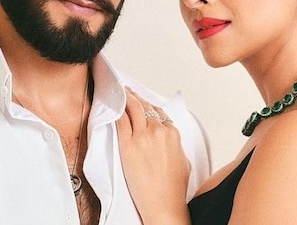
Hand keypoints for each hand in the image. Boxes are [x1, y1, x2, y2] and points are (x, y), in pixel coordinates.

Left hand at [116, 88, 190, 224]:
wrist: (163, 203)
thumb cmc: (173, 188)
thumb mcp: (183, 160)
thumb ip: (174, 145)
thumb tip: (167, 141)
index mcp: (173, 134)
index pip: (160, 113)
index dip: (149, 106)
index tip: (143, 102)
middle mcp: (159, 131)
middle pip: (146, 107)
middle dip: (136, 97)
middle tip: (128, 91)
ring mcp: (143, 137)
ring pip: (133, 109)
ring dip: (126, 99)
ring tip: (120, 93)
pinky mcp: (128, 145)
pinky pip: (121, 121)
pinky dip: (117, 111)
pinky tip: (113, 106)